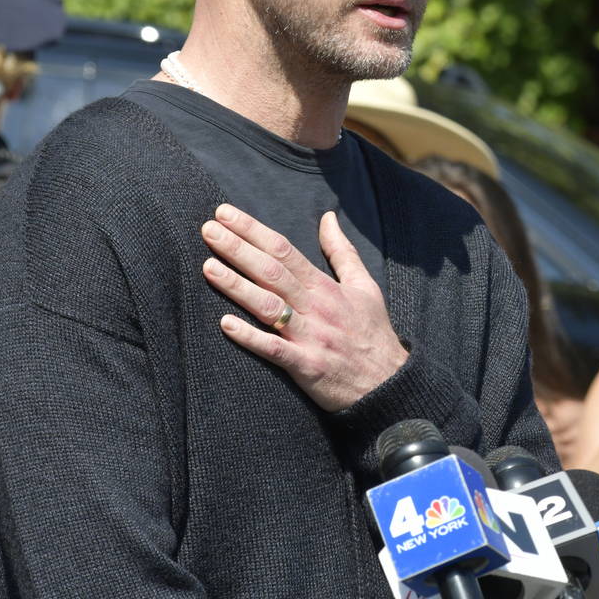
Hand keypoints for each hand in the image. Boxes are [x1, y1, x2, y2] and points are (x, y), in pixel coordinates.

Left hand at [201, 205, 407, 411]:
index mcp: (325, 287)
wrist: (390, 385)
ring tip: (208, 267)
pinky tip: (225, 325)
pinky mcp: (307, 366)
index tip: (225, 214)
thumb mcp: (364, 286)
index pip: (284, 250)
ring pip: (269, 306)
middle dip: (238, 249)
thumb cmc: (373, 334)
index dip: (254, 230)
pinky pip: (275, 350)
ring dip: (237, 286)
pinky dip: (250, 337)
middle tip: (208, 229)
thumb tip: (328, 217)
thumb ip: (342, 251)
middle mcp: (316, 307)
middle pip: (272, 272)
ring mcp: (311, 337)